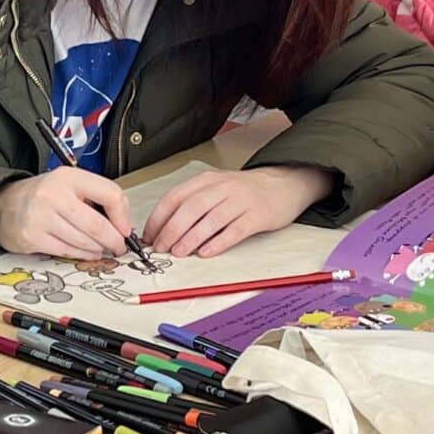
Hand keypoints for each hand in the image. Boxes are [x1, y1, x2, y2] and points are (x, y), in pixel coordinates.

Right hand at [0, 168, 131, 259]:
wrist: (4, 206)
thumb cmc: (43, 196)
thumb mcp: (69, 185)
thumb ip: (96, 198)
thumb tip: (123, 223)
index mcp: (68, 177)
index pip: (110, 194)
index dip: (123, 216)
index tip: (125, 228)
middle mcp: (54, 194)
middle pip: (97, 224)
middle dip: (113, 240)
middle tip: (119, 247)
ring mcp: (41, 217)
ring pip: (83, 241)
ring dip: (98, 249)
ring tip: (102, 249)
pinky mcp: (32, 237)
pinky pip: (67, 251)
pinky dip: (83, 255)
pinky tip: (88, 253)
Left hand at [144, 166, 332, 257]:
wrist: (283, 184)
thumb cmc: (244, 192)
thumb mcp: (216, 188)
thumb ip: (192, 204)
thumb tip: (163, 230)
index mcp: (207, 180)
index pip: (176, 196)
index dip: (159, 217)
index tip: (149, 236)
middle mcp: (223, 187)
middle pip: (191, 207)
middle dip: (172, 229)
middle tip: (161, 247)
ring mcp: (241, 201)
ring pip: (211, 219)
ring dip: (191, 238)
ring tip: (179, 253)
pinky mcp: (257, 215)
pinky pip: (235, 230)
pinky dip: (218, 242)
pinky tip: (206, 253)